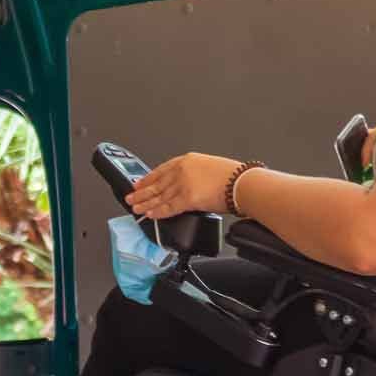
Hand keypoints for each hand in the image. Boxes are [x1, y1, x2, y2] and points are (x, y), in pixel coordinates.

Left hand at [125, 152, 240, 218]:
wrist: (244, 183)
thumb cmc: (235, 177)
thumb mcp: (211, 168)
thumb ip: (196, 175)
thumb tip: (191, 186)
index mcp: (188, 160)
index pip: (162, 169)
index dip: (149, 178)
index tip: (140, 183)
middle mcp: (183, 170)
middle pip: (157, 183)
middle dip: (142, 192)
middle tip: (130, 197)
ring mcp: (183, 184)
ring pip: (159, 196)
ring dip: (146, 203)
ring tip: (135, 208)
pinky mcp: (187, 198)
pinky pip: (168, 207)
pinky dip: (157, 212)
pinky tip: (150, 214)